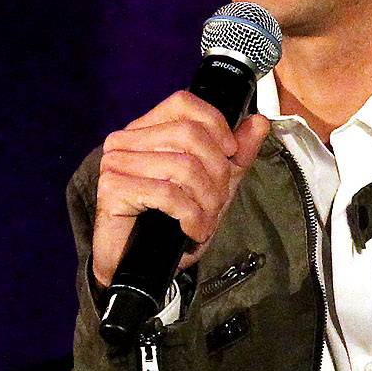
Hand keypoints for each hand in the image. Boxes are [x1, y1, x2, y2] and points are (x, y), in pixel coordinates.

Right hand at [91, 92, 269, 286]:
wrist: (139, 267)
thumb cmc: (170, 224)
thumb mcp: (214, 185)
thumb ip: (237, 154)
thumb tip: (259, 122)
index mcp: (146, 130)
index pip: (183, 103)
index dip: (215, 125)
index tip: (229, 155)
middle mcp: (126, 140)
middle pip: (189, 135)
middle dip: (216, 173)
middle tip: (216, 202)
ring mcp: (116, 163)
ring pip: (183, 167)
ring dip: (205, 201)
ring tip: (204, 220)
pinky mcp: (113, 188)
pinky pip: (168, 194)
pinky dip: (190, 217)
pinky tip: (191, 231)